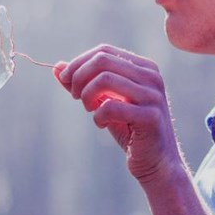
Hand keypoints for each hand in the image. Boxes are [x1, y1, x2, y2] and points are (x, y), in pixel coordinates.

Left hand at [53, 44, 184, 190]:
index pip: (104, 51)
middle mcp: (152, 76)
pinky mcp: (151, 117)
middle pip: (102, 60)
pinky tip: (101, 124)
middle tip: (76, 97)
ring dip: (87, 95)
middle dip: (79, 77)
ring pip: (104, 79)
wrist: (157, 163)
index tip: (65, 80)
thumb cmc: (130, 131)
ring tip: (89, 110)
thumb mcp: (105, 103)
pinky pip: (111, 107)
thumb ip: (84, 84)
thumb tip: (57, 67)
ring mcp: (153, 95)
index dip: (79, 63)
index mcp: (144, 67)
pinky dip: (98, 116)